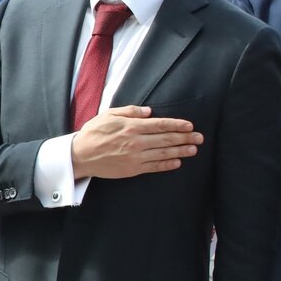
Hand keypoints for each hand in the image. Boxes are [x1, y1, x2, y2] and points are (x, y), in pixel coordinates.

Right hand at [70, 105, 200, 180]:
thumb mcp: (107, 115)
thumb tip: (148, 111)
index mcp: (131, 126)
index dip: (177, 125)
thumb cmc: (93, 133)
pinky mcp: (133, 169)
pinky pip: (155, 167)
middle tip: (199, 137)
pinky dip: (168, 165)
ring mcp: (136, 156)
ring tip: (193, 149)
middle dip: (185, 138)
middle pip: (166, 139)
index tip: (189, 126)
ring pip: (164, 153)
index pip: (160, 124)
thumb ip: (129, 111)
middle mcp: (136, 141)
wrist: (80, 155)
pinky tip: (177, 162)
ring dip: (181, 151)